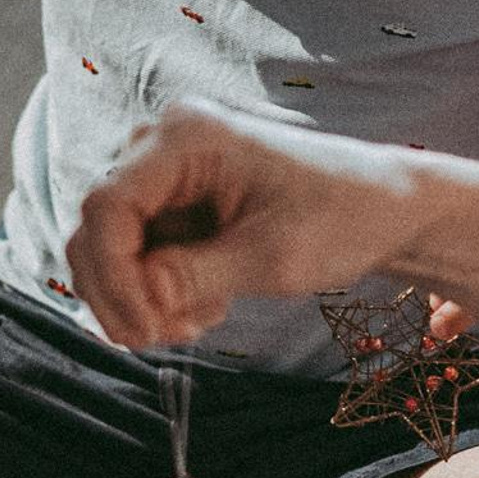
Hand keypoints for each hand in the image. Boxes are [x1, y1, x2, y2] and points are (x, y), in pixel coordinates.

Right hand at [67, 102, 432, 346]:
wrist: (382, 209)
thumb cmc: (342, 218)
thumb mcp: (273, 258)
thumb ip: (197, 275)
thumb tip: (141, 297)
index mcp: (185, 138)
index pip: (106, 206)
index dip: (113, 276)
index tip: (144, 329)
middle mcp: (162, 145)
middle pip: (96, 227)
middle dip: (121, 293)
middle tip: (163, 339)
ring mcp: (165, 173)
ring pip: (110, 247)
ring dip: (140, 298)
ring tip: (194, 325)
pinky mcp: (173, 202)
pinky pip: (137, 254)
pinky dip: (158, 291)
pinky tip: (206, 307)